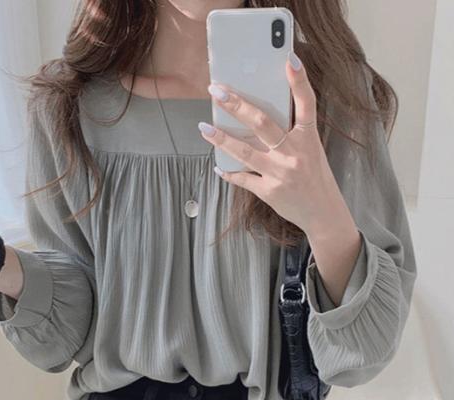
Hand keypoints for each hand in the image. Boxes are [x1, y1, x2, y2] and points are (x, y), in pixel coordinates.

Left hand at [198, 50, 347, 236]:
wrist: (322, 212)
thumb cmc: (314, 176)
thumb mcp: (310, 150)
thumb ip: (290, 134)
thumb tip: (257, 117)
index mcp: (308, 139)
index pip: (306, 105)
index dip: (299, 82)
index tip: (290, 60)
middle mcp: (293, 153)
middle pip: (262, 123)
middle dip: (237, 106)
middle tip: (217, 91)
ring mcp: (279, 173)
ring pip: (244, 151)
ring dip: (221, 138)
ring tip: (204, 127)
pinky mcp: (268, 191)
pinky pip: (242, 179)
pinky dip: (229, 173)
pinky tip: (217, 166)